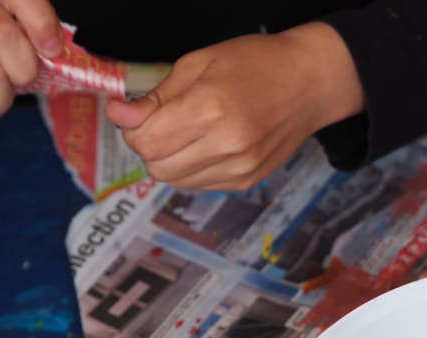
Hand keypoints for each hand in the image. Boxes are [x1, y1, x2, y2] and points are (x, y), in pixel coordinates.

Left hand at [105, 22, 363, 190]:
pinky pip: (199, 185)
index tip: (134, 112)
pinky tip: (208, 145)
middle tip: (163, 122)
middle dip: (149, 145)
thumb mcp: (198, 63)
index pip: (147, 141)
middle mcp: (226, 145)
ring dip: (170, 159)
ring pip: (175, 181)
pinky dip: (192, 168)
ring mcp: (239, 168)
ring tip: (188, 132)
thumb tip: (119, 116)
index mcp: (210, 108)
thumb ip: (157, 96)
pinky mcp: (247, 181)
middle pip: (157, 167)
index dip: (133, 127)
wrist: (308, 83)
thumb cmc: (253, 64)